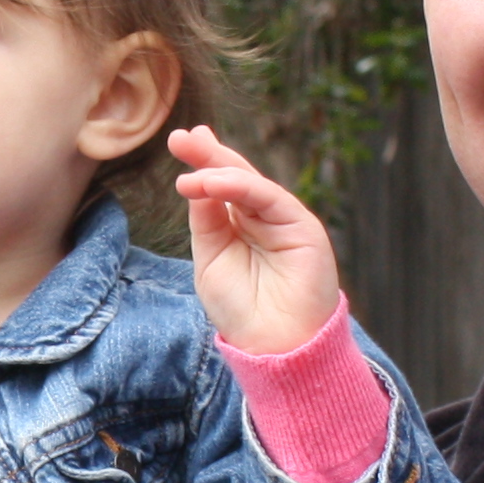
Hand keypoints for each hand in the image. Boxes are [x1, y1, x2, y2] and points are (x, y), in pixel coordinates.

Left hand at [173, 123, 343, 355]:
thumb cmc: (241, 310)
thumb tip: (195, 182)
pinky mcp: (302, 227)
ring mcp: (284, 220)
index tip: (181, 139)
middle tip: (180, 136)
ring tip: (188, 171)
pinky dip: (239, 186)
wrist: (274, 346)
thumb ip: (206, 222)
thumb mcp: (211, 261)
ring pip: (250, 183)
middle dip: (208, 154)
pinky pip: (268, 197)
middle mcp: (264, 217)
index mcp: (241, 225)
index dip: (203, 162)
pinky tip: (210, 183)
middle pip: (235, 176)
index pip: (222, 186)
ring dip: (218, 170)